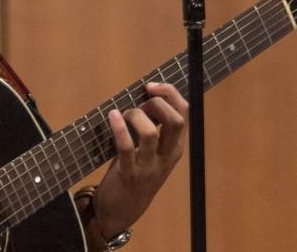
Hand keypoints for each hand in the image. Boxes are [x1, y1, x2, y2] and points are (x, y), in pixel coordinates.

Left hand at [92, 82, 187, 239]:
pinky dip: (119, 128)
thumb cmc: (135, 172)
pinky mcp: (129, 174)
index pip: (184, 113)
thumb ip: (152, 128)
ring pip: (151, 134)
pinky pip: (126, 147)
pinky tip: (112, 117)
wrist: (122, 210)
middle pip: (176, 122)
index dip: (170, 93)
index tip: (151, 85)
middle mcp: (167, 156)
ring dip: (136, 116)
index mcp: (175, 147)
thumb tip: (144, 96)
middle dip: (158, 103)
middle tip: (141, 102)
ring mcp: (149, 166)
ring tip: (125, 114)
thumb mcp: (151, 151)